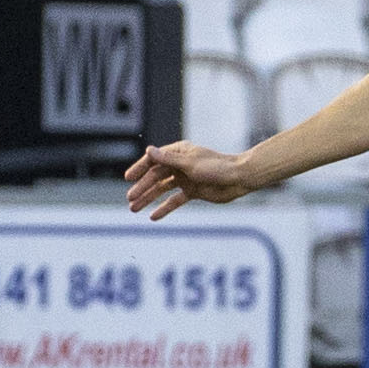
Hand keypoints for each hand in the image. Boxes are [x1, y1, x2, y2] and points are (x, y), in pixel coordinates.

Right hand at [124, 143, 254, 220]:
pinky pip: (175, 200)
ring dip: (149, 199)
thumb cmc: (217, 167)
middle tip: (130, 200)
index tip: (128, 179)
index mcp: (179, 152)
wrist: (239, 179)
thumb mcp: (190, 163)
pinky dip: (165, 208)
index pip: (154, 160)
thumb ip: (168, 159)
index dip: (140, 169)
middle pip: (156, 177)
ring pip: (163, 189)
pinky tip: (153, 217)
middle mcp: (180, 164)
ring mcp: (186, 178)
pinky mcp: (193, 191)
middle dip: (142, 188)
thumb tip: (149, 150)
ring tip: (134, 209)